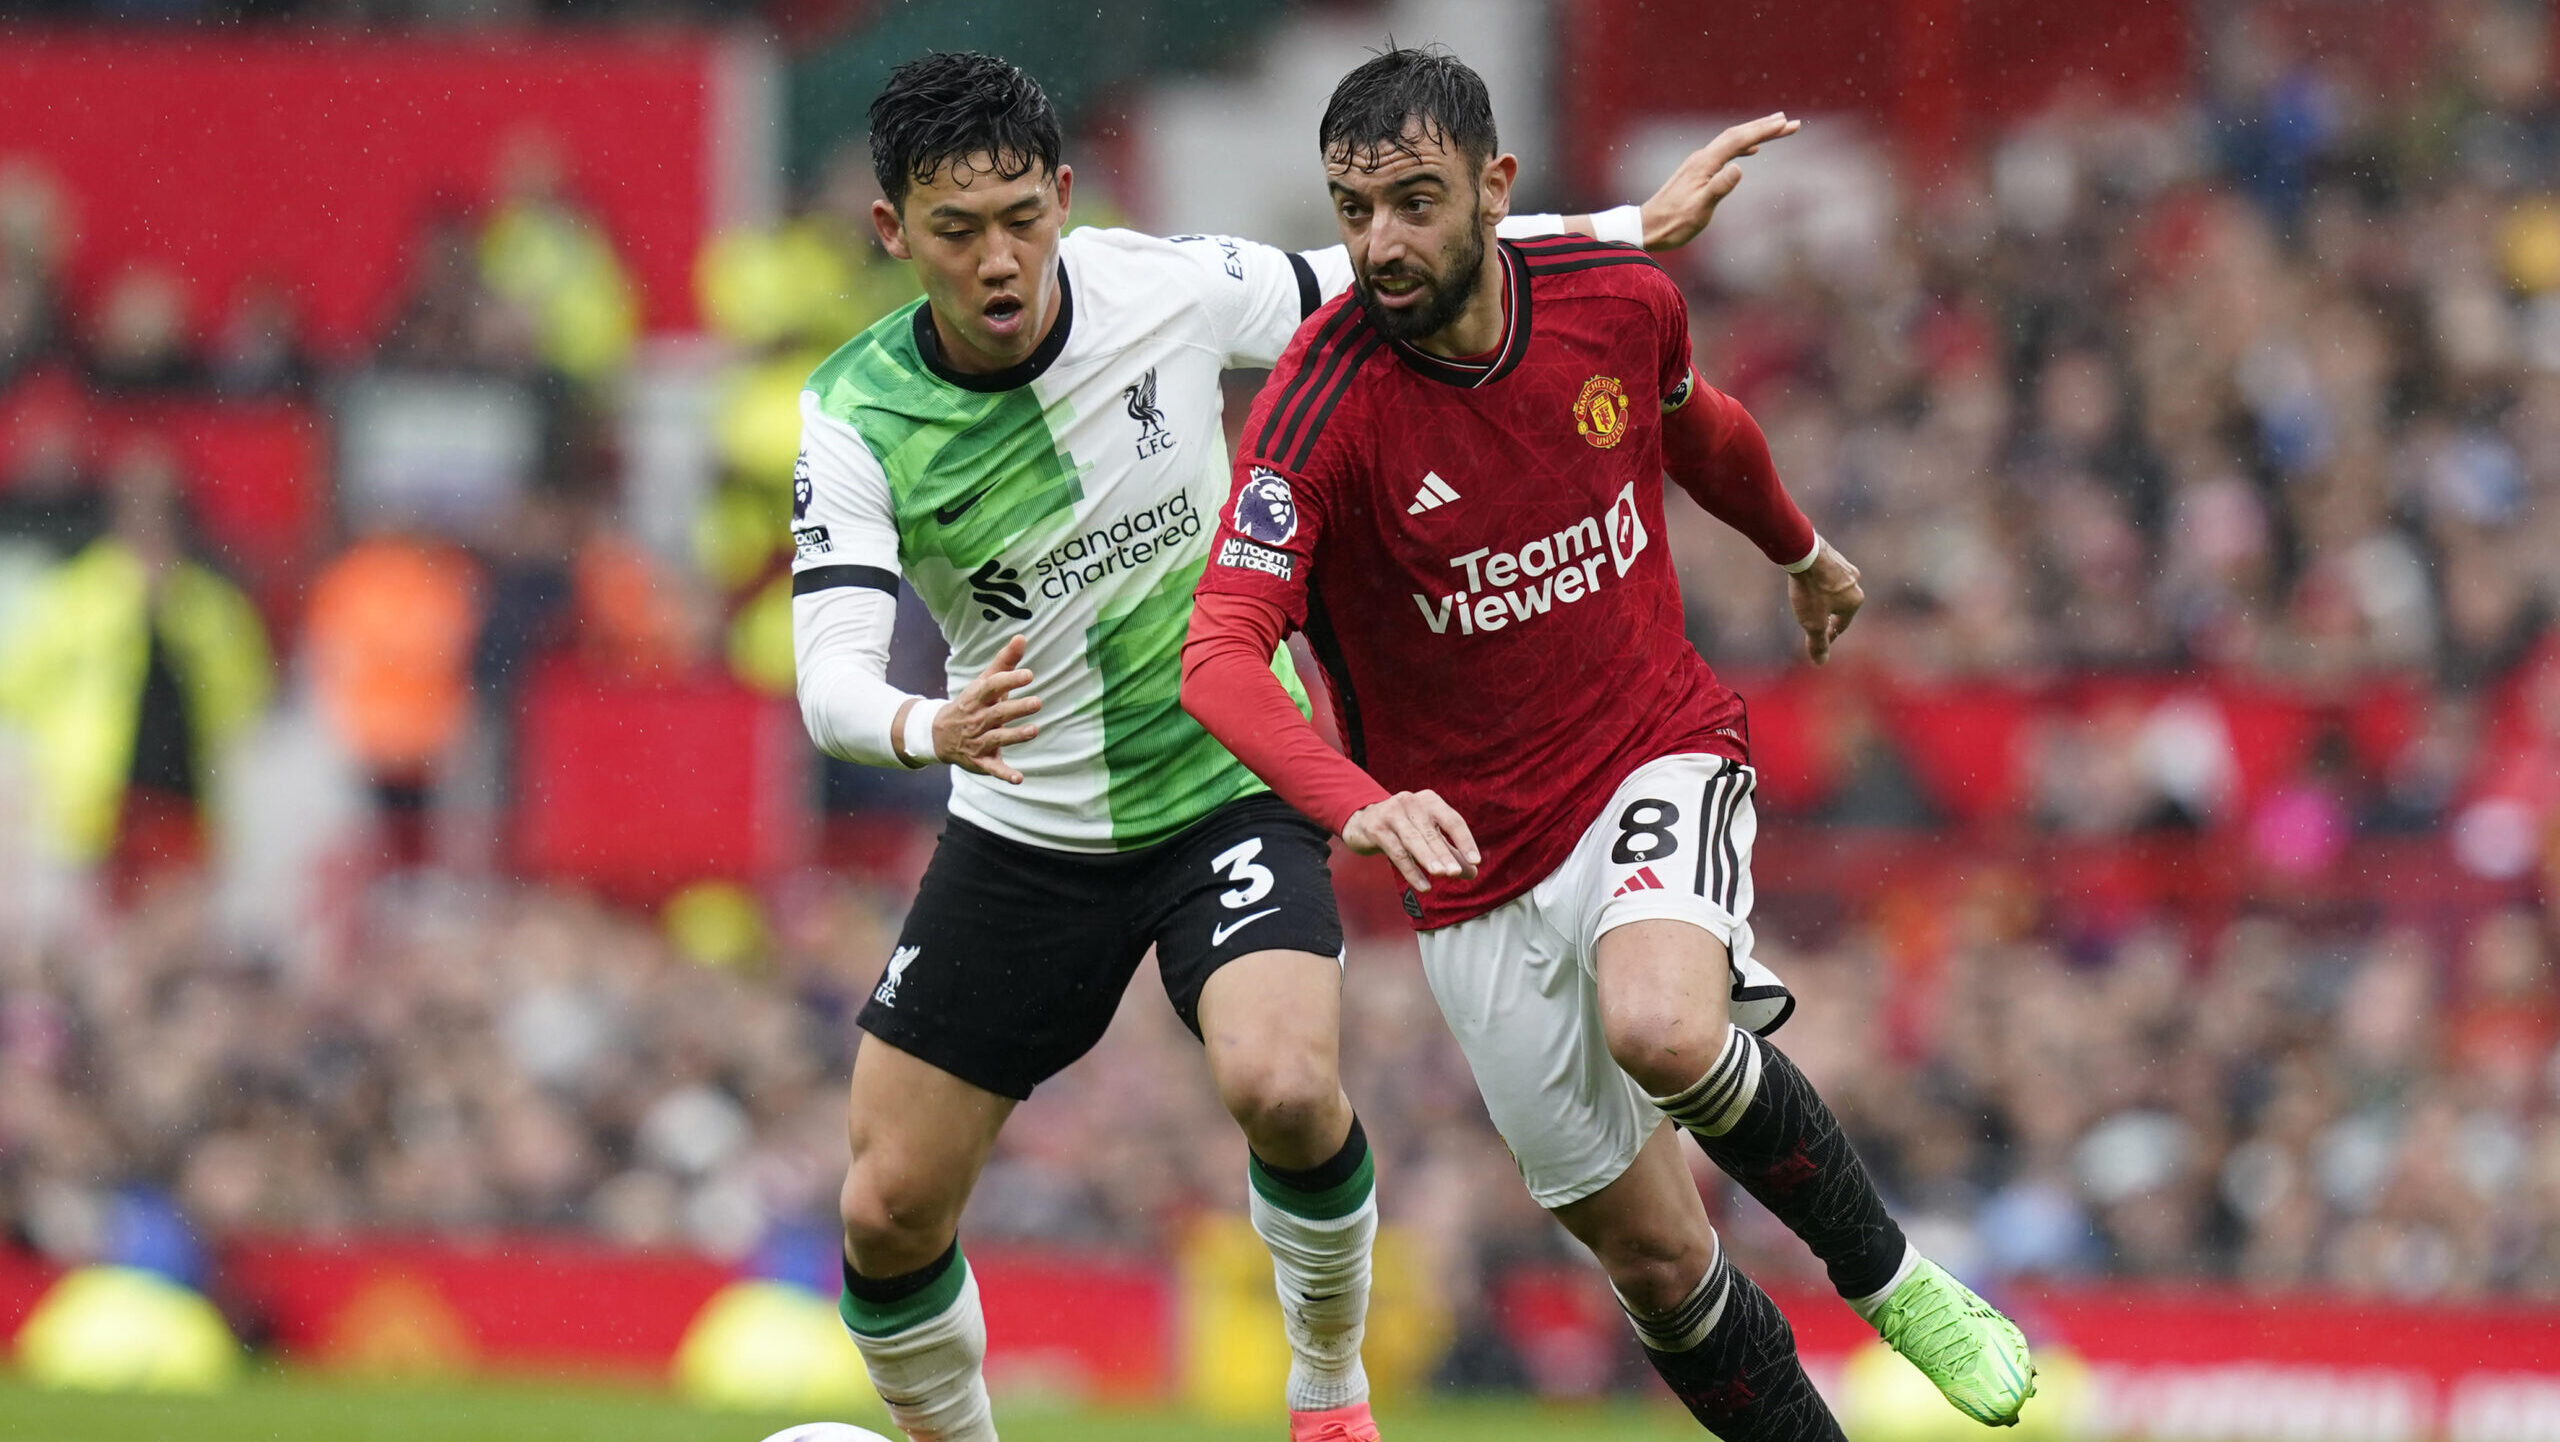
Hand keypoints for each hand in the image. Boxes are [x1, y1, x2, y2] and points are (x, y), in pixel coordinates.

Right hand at [934, 634, 1042, 782]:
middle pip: (998, 713)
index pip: (992, 687)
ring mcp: (978, 741)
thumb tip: (1022, 637)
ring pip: (997, 739)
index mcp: (977, 698)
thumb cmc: (971, 703)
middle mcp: (977, 719)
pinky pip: (993, 769)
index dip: (1009, 680)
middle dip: (1016, 708)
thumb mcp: (984, 683)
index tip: (1029, 675)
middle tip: (1037, 702)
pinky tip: (1019, 778)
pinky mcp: (980, 761)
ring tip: (1034, 730)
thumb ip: (1004, 662)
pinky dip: (1004, 774)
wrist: (938, 734)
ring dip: (1015, 736)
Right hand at [1343, 790, 1480, 894]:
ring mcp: (1392, 813)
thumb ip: (1450, 853)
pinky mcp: (1376, 828)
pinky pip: (1397, 852)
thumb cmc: (1404, 829)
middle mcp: (1411, 802)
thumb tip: (1473, 873)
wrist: (1364, 821)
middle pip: (1432, 832)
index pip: (1453, 821)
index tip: (1475, 861)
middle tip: (1456, 873)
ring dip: (1428, 859)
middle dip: (1445, 854)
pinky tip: (1423, 886)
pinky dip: (1411, 870)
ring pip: (1413, 840)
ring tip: (1442, 875)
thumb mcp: (1428, 836)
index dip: (1465, 841)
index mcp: (1430, 801)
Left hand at [1639, 112, 1800, 250]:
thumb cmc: (1673, 223)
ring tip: (1776, 128)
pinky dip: (1742, 146)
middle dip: (1765, 127)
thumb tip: (1740, 167)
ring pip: (1731, 140)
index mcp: (1705, 164)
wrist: (1646, 227)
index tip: (1787, 124)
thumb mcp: (1700, 209)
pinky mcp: (1697, 171)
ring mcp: (1698, 163)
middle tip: (1791, 122)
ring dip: (1755, 133)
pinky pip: (1724, 151)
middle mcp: (1701, 157)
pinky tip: (1751, 151)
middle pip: (1737, 134)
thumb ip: (1719, 187)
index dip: (1764, 131)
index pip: (1739, 140)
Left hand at [1787, 541, 1862, 664]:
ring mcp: (1845, 566)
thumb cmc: (1811, 590)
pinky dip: (1819, 581)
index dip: (1829, 635)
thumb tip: (1821, 663)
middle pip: (1841, 605)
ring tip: (1813, 601)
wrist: (1804, 552)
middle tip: (1818, 622)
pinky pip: (1826, 574)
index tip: (1821, 640)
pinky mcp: (1832, 554)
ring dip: (1824, 596)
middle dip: (1830, 614)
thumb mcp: (1812, 623)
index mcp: (1855, 601)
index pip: (1842, 625)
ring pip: (1834, 588)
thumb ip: (1818, 643)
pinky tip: (1809, 580)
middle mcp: (1855, 583)